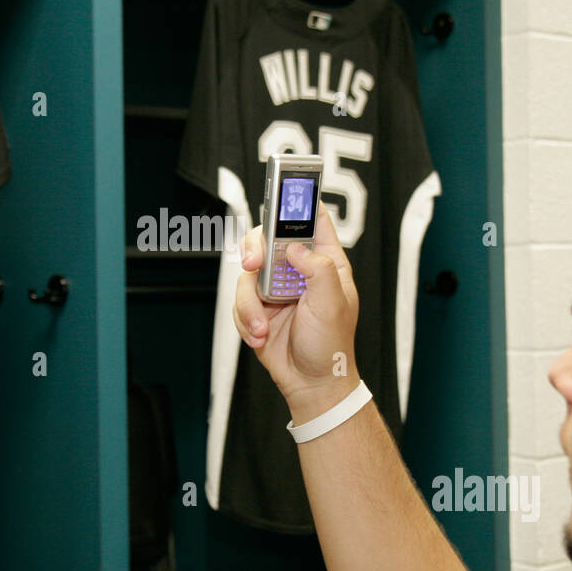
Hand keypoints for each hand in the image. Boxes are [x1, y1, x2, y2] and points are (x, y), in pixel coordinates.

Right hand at [232, 201, 360, 422]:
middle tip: (253, 263)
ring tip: (263, 328)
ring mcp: (275, 289)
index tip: (285, 186)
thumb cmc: (331, 345)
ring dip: (250, 304)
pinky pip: (239, 302)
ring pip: (246, 274)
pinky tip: (261, 337)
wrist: (311, 384)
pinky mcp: (257, 308)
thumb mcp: (333, 303)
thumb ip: (317, 268)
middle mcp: (297, 270)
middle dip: (255, 250)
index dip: (299, 201)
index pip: (314, 220)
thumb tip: (294, 248)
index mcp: (325, 263)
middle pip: (267, 239)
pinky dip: (246, 321)